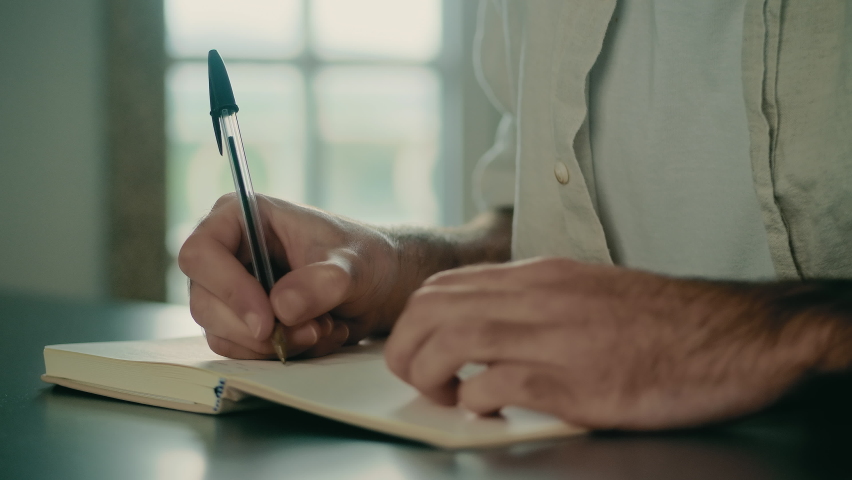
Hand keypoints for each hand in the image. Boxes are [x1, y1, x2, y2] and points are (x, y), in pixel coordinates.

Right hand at [179, 194, 409, 359]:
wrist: (379, 285)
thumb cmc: (364, 258)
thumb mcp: (353, 265)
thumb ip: (322, 282)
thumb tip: (282, 308)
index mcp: (240, 217)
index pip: (201, 253)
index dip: (227, 288)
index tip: (267, 320)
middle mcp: (227, 254)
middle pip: (205, 303)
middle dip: (258, 330)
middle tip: (311, 333)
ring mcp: (230, 291)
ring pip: (222, 334)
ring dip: (275, 344)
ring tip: (324, 329)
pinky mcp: (242, 322)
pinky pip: (243, 352)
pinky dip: (281, 353)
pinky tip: (319, 336)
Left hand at [385, 258, 822, 429]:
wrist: (737, 333)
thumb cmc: (667, 319)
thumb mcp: (589, 291)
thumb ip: (537, 303)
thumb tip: (490, 326)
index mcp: (541, 276)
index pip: (445, 284)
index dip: (412, 320)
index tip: (417, 349)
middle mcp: (540, 297)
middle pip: (433, 306)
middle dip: (404, 346)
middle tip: (418, 378)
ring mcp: (558, 336)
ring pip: (453, 338)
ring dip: (430, 373)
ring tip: (444, 396)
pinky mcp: (579, 381)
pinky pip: (498, 384)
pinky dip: (474, 401)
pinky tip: (486, 412)